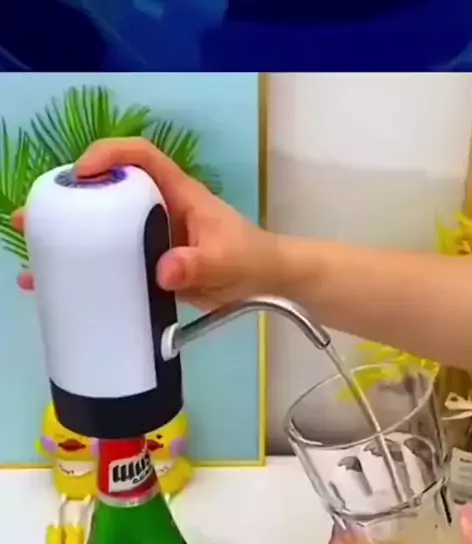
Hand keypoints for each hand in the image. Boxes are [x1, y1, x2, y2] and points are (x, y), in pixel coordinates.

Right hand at [13, 137, 280, 308]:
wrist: (266, 285)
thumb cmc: (251, 259)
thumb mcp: (228, 261)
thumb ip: (199, 264)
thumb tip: (164, 271)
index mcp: (178, 193)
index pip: (141, 157)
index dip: (110, 156)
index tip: (82, 174)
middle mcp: (160, 209)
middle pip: (110, 191)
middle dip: (70, 197)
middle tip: (34, 217)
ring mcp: (153, 237)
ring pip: (106, 226)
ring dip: (71, 234)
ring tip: (33, 249)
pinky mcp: (150, 264)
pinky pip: (115, 260)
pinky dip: (89, 269)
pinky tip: (62, 285)